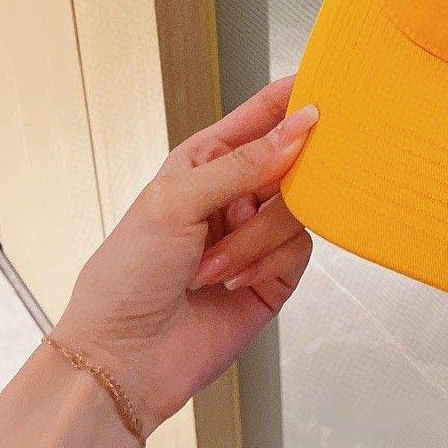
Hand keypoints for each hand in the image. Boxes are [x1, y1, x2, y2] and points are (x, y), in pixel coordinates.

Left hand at [53, 77, 317, 436]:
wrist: (123, 359)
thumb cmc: (126, 274)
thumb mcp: (177, 200)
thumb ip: (245, 162)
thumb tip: (300, 127)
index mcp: (208, 161)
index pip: (261, 117)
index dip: (292, 99)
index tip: (325, 88)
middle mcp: (238, 193)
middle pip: (292, 160)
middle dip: (281, 177)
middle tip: (268, 188)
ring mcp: (259, 232)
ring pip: (297, 207)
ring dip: (254, 237)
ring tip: (213, 265)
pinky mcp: (277, 272)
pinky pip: (299, 246)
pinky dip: (266, 262)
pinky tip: (233, 281)